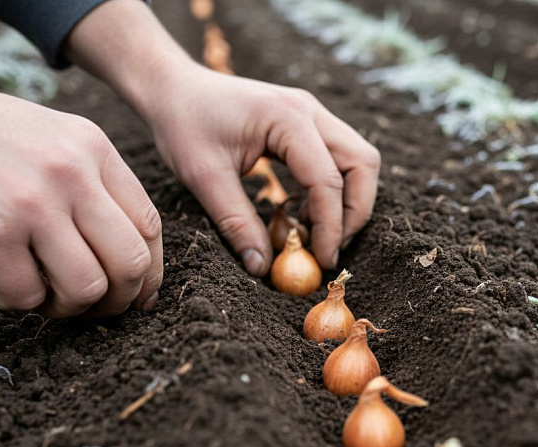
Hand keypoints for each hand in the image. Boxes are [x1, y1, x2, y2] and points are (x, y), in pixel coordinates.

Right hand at [0, 68, 162, 317]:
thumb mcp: (52, 141)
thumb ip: (94, 188)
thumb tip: (134, 264)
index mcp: (93, 149)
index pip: (149, 226)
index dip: (148, 272)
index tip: (136, 294)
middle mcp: (71, 173)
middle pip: (129, 263)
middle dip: (118, 300)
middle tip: (93, 306)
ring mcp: (31, 204)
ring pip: (87, 288)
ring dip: (67, 307)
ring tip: (41, 292)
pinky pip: (28, 297)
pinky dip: (17, 301)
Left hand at [144, 67, 380, 274]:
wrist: (174, 88)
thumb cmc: (183, 125)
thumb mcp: (204, 178)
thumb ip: (237, 224)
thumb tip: (262, 268)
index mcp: (287, 117)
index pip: (328, 180)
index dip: (331, 227)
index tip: (322, 262)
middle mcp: (309, 110)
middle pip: (363, 163)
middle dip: (354, 212)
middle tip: (330, 248)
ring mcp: (312, 113)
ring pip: (359, 159)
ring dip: (348, 201)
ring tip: (315, 233)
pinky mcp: (306, 122)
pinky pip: (339, 157)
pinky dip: (333, 190)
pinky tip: (303, 212)